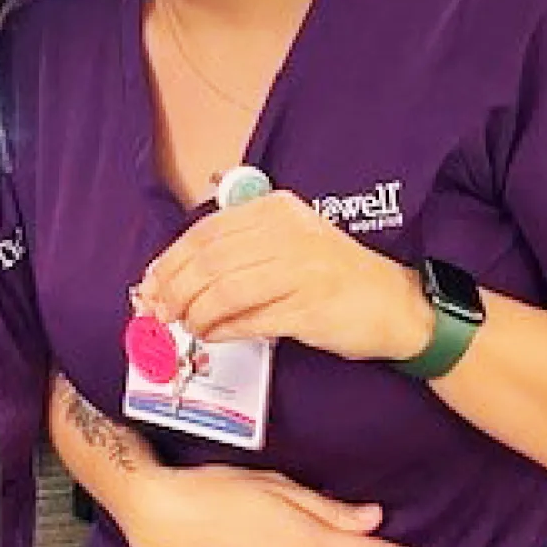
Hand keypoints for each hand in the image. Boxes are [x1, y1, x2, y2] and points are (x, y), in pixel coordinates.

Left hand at [135, 190, 433, 362]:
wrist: (396, 305)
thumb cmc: (334, 276)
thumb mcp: (289, 242)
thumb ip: (240, 250)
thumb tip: (176, 274)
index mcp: (277, 210)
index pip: (206, 232)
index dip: (170, 260)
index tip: (150, 283)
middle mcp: (288, 233)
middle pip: (209, 261)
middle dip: (174, 290)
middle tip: (158, 311)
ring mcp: (301, 269)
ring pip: (223, 290)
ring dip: (195, 313)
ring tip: (186, 326)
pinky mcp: (309, 307)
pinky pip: (249, 319)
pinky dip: (222, 330)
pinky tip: (211, 335)